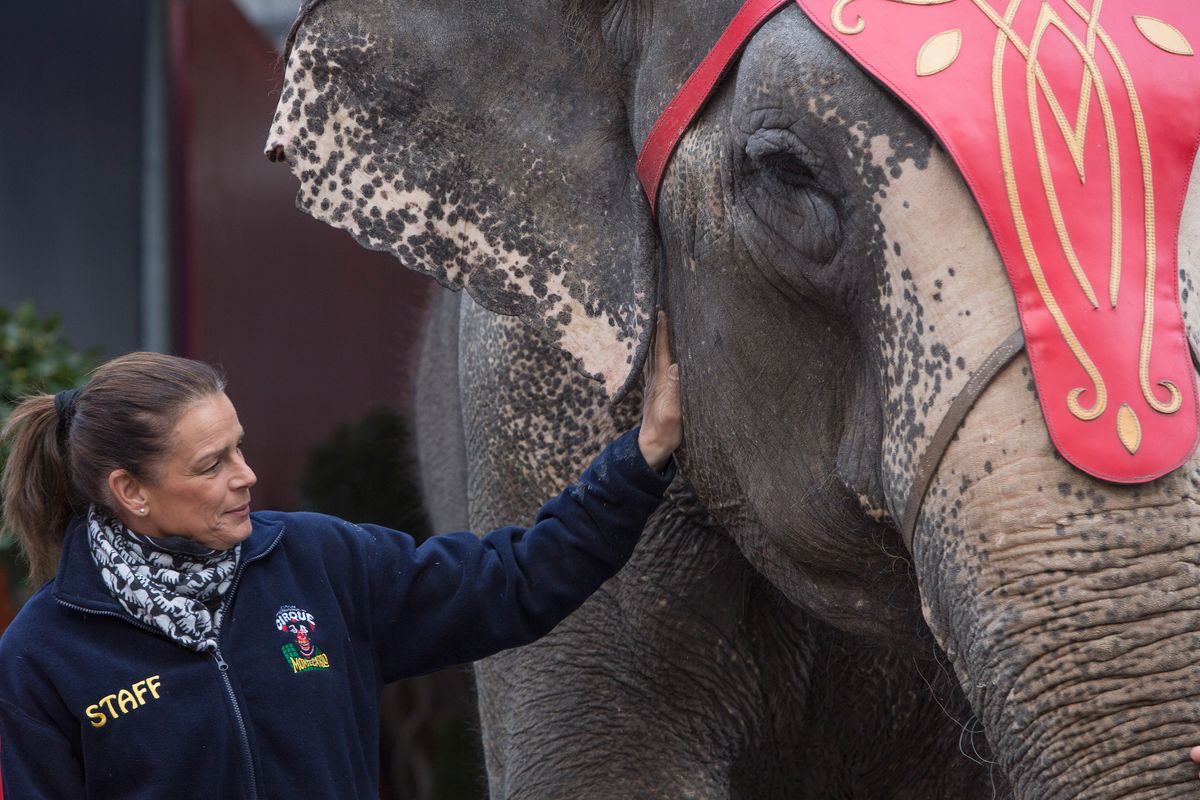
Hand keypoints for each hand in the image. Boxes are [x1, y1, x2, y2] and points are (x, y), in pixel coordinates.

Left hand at [638, 310, 681, 471]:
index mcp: (661, 381)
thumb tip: (676, 366)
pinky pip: (652, 366)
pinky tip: (654, 352)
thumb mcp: (673, 412)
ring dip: (654, 339)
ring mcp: (652, 385)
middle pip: (653, 348)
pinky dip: (653, 353)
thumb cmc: (666, 431)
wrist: (652, 447)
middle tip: (656, 309)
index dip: (661, 331)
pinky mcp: (653, 392)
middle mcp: (654, 379)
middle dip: (655, 329)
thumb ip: (674, 390)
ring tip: (656, 325)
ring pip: (652, 356)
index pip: (661, 350)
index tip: (661, 312)